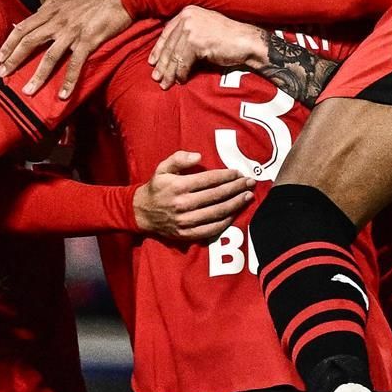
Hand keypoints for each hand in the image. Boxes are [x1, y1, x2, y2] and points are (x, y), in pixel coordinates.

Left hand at [0, 0, 130, 97]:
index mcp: (52, 9)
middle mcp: (58, 21)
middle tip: (1, 75)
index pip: (23, 27)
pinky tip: (63, 96)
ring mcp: (72, 32)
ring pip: (49, 57)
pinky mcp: (88, 41)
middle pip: (29, 42)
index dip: (10, 43)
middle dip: (13, 60)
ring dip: (37, 76)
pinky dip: (69, 81)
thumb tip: (42, 7)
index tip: (0, 57)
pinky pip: (75, 65)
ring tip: (27, 91)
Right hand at [133, 149, 252, 242]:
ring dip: (235, 204)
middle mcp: (183, 204)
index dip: (226, 176)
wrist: (141, 213)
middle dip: (236, 188)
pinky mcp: (186, 234)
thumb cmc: (156, 188)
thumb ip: (179, 158)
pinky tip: (234, 213)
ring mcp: (185, 221)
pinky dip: (225, 222)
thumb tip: (198, 156)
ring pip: (217, 212)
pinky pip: (211, 229)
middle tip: (250, 182)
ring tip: (247, 196)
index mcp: (178, 186)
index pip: (209, 180)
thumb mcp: (162, 168)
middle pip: (217, 195)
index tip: (238, 173)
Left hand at [151, 6, 267, 85]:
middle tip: (156, 77)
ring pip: (175, 55)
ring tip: (165, 84)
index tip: (152, 61)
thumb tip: (171, 53)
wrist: (246, 42)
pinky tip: (181, 80)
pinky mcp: (196, 41)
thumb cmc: (228, 38)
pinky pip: (184, 62)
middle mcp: (187, 17)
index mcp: (188, 12)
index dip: (159, 49)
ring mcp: (191, 28)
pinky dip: (181, 73)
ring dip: (169, 72)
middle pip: (169, 45)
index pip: (167, 32)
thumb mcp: (204, 30)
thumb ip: (188, 34)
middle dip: (162, 64)